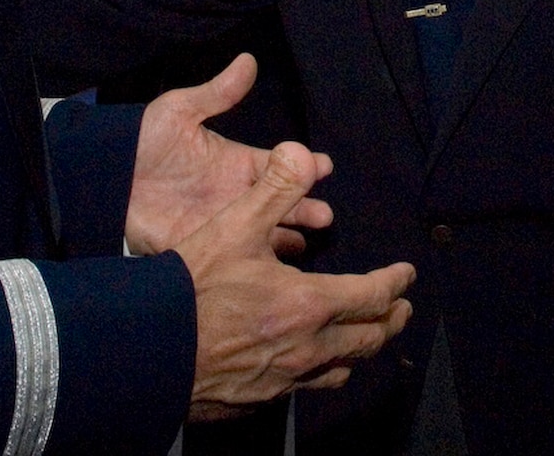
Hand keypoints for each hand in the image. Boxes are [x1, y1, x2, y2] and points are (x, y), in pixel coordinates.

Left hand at [126, 53, 333, 255]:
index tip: (325, 166)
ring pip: (266, 232)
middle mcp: (237, 195)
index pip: (280, 165)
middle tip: (326, 214)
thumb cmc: (144, 141)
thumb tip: (247, 59)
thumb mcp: (180, 111)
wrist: (107, 178)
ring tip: (309, 241)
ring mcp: (222, 223)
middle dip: (306, 207)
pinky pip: (237, 258)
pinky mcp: (203, 247)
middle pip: (282, 203)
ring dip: (288, 237)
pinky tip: (276, 267)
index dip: (304, 165)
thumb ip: (218, 92)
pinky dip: (258, 263)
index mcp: (237, 163)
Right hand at [178, 142, 416, 420]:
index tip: (407, 275)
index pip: (373, 295)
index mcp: (309, 304)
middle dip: (390, 321)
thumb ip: (275, 187)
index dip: (395, 282)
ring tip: (365, 338)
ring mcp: (283, 379)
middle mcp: (306, 348)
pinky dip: (320, 372)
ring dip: (360, 351)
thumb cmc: (192, 287)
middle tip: (401, 309)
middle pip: (368, 339)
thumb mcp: (234, 224)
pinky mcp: (258, 399)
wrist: (146, 348)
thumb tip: (303, 154)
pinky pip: (305, 388)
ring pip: (340, 369)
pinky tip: (310, 364)